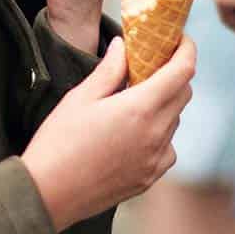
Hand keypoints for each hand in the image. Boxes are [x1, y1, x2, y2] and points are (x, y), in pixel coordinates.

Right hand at [22, 35, 195, 229]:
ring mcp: (156, 159)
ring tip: (134, 101)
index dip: (187, 50)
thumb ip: (109, 69)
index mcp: (140, 108)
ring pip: (175, 120)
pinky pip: (167, 147)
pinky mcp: (150, 177)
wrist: (48, 194)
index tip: (180, 39)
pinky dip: (159, 134)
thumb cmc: (58, 143)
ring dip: (164, 105)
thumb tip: (123, 46)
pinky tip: (133, 133)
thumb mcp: (81, 98)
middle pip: (183, 93)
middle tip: (152, 66)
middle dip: (174, 75)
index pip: (183, 71)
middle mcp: (156, 134)